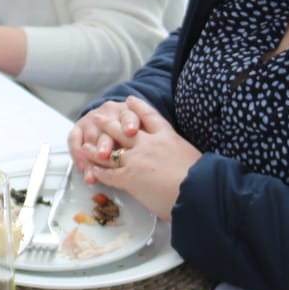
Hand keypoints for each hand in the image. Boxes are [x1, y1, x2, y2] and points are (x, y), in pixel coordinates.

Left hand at [69, 96, 199, 220]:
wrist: (199, 189)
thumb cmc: (203, 178)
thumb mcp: (194, 157)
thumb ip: (181, 155)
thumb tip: (181, 162)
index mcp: (168, 137)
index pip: (150, 117)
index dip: (138, 108)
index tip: (130, 100)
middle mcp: (149, 144)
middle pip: (123, 129)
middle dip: (109, 123)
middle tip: (98, 117)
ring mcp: (137, 159)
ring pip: (112, 150)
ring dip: (96, 148)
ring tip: (85, 146)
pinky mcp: (130, 177)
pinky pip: (109, 173)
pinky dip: (100, 172)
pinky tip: (93, 171)